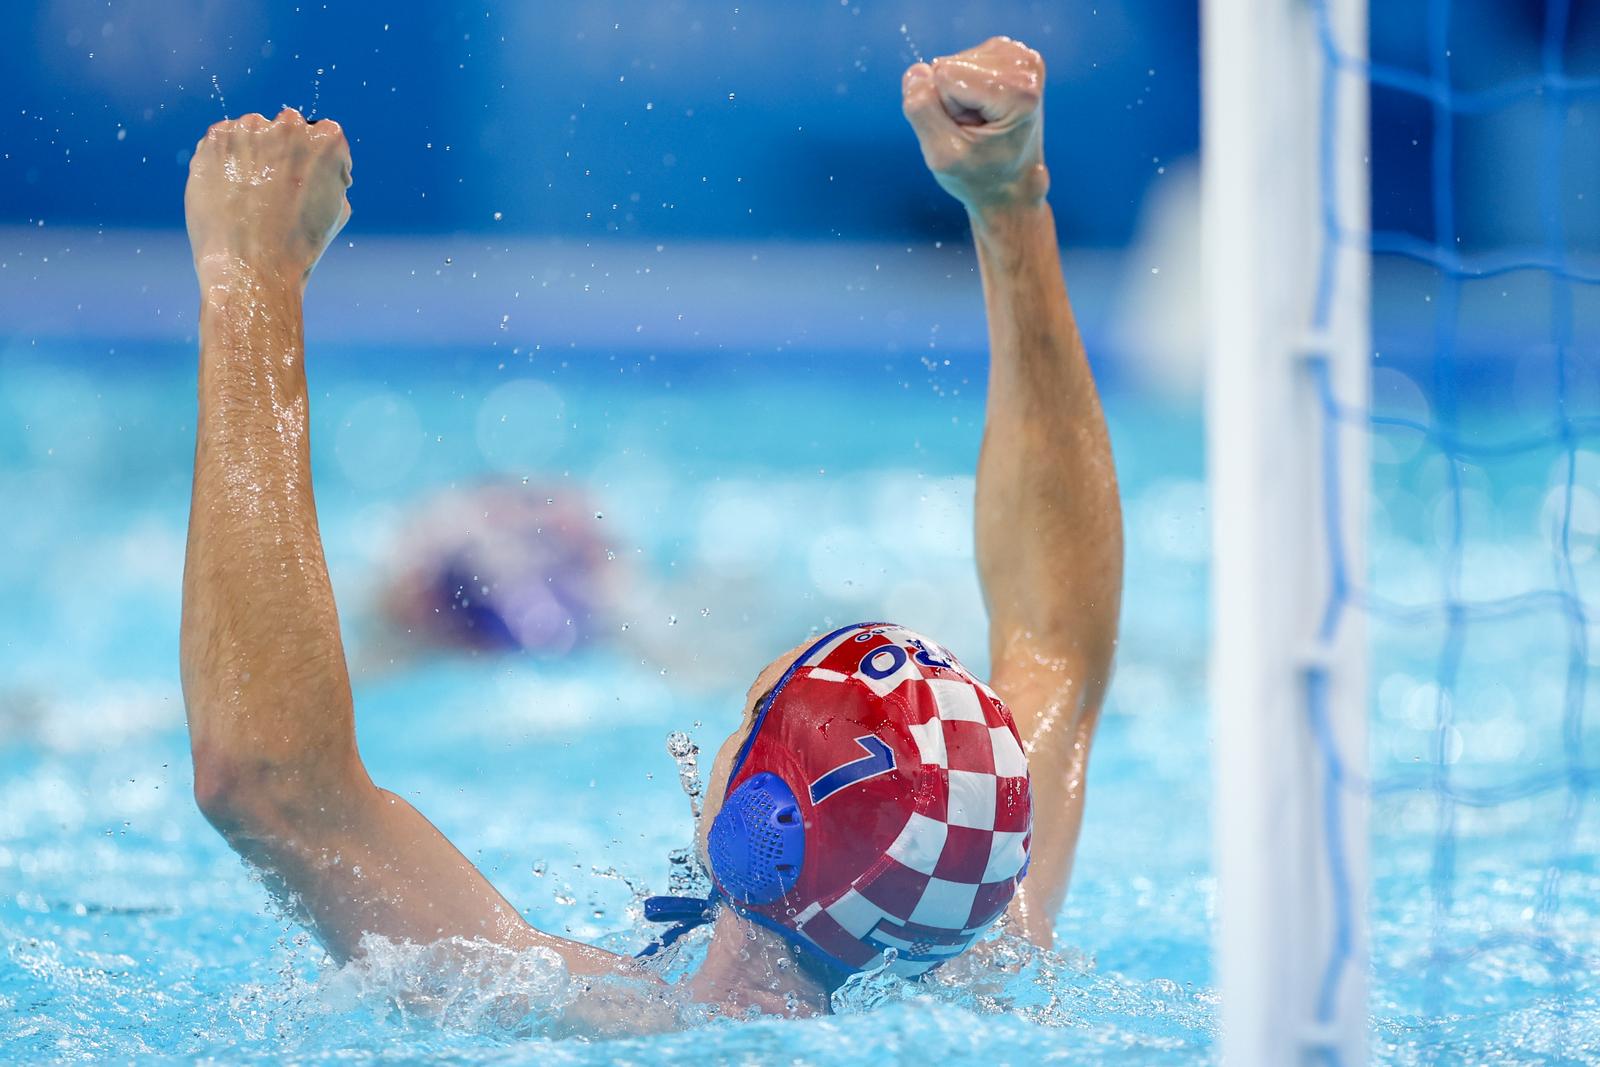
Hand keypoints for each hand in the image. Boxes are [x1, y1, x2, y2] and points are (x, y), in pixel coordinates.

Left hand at [185, 108, 351, 283]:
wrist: (253, 265)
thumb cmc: (300, 245)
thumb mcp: (336, 209)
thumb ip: (329, 175)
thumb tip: (313, 165)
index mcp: (328, 139)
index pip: (323, 135)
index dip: (317, 162)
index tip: (310, 184)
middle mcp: (290, 125)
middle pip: (287, 128)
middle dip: (283, 152)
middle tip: (277, 189)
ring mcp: (250, 128)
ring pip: (253, 133)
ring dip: (253, 154)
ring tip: (251, 194)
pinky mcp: (216, 138)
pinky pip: (224, 141)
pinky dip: (226, 161)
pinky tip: (232, 191)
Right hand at [902, 37, 1047, 215]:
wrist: (1012, 185)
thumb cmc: (980, 176)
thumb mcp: (943, 156)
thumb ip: (922, 112)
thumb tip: (915, 72)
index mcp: (1018, 89)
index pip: (946, 76)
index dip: (948, 110)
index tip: (970, 133)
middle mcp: (1024, 64)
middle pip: (949, 66)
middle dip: (953, 101)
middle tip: (975, 129)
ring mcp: (1018, 56)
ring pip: (952, 63)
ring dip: (959, 96)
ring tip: (980, 122)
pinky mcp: (1008, 53)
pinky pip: (960, 62)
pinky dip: (965, 88)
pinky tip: (984, 109)